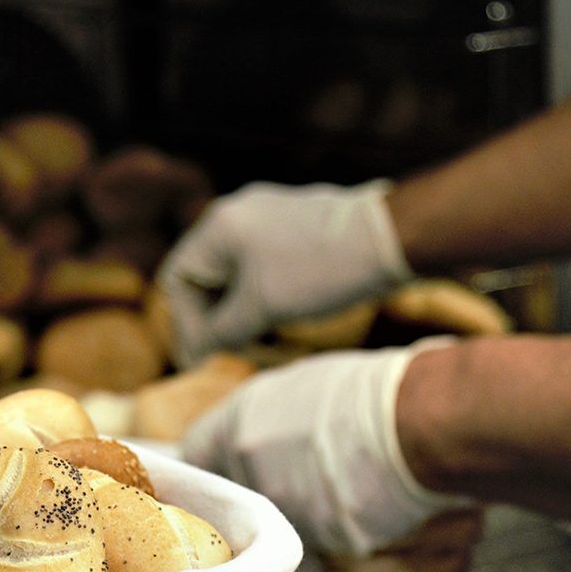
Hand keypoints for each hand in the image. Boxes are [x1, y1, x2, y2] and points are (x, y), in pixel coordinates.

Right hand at [156, 179, 412, 366]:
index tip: (202, 359)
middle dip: (214, 317)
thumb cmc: (322, 270)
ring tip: (255, 340)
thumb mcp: (262, 307)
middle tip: (226, 353)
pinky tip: (284, 318)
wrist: (392, 237)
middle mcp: (240, 212)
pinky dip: (265, 293)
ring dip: (240, 308)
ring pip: (239, 271)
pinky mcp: (301, 225)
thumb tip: (198, 351)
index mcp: (220, 226)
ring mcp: (272, 215)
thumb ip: (221, 331)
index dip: (185, 325)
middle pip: (208, 274)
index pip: (179, 280)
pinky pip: (266, 263)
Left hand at [181, 339, 464, 556]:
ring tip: (324, 556)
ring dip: (303, 534)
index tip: (224, 473)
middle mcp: (250, 465)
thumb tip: (268, 434)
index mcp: (241, 419)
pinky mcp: (323, 538)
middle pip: (238, 499)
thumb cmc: (374, 389)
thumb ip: (272, 417)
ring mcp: (285, 505)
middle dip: (261, 506)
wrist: (421, 418)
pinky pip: (325, 542)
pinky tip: (365, 522)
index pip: (195, 451)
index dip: (213, 462)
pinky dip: (340, 537)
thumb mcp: (309, 386)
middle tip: (284, 509)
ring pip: (282, 530)